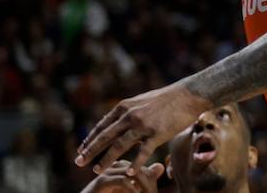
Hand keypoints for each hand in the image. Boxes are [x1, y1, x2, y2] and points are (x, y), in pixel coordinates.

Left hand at [76, 79, 209, 172]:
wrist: (188, 95)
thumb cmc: (166, 99)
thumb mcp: (141, 101)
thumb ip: (128, 112)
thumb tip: (116, 122)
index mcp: (124, 107)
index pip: (102, 126)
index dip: (90, 139)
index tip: (80, 151)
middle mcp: (130, 115)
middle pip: (105, 136)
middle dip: (90, 151)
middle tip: (78, 163)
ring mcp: (143, 125)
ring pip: (119, 145)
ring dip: (106, 159)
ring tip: (96, 171)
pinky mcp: (157, 133)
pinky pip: (142, 152)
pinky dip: (135, 163)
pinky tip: (128, 173)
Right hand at [80, 161, 164, 192]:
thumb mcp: (129, 190)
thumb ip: (144, 179)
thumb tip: (160, 166)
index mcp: (122, 166)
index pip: (143, 168)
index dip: (151, 181)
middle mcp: (114, 165)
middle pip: (140, 169)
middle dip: (148, 185)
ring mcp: (107, 172)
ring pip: (133, 173)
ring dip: (143, 187)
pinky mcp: (101, 182)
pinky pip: (122, 181)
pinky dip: (132, 190)